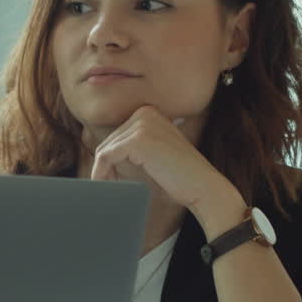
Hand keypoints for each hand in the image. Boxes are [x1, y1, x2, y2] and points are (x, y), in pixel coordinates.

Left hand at [87, 106, 241, 217]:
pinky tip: (108, 186)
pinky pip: (106, 156)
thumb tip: (98, 155)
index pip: (117, 136)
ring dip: (103, 171)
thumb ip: (129, 150)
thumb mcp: (150, 156)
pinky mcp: (137, 139)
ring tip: (112, 188)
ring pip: (105, 149)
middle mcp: (145, 112)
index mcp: (149, 113)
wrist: (202, 187)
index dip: (111, 159)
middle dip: (106, 166)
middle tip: (109, 187)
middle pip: (109, 141)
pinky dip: (101, 172)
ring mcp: (142, 123)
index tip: (112, 179)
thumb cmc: (178, 177)